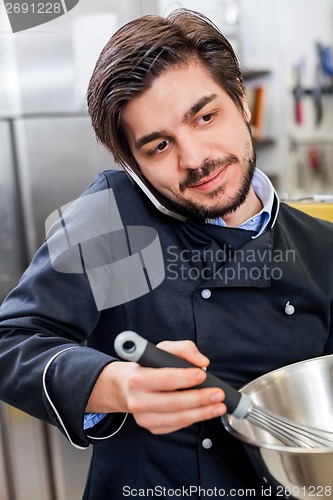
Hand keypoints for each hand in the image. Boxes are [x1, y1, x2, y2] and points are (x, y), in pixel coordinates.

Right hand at [86, 340, 225, 433]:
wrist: (127, 386)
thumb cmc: (146, 367)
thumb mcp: (162, 349)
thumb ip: (183, 349)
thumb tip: (201, 361)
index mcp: (138, 378)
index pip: (166, 379)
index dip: (186, 378)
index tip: (202, 374)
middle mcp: (138, 400)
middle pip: (175, 402)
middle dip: (200, 398)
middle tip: (217, 393)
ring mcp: (144, 417)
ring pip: (178, 418)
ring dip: (202, 412)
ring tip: (218, 406)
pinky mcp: (151, 427)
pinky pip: (176, 425)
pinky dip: (193, 419)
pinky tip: (204, 412)